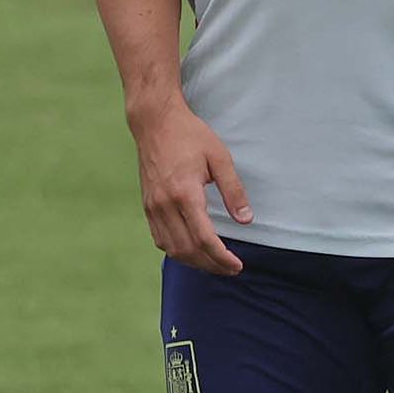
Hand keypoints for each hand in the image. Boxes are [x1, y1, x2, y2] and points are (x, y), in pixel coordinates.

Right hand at [132, 102, 251, 274]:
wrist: (155, 123)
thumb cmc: (189, 135)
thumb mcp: (219, 158)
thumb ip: (233, 191)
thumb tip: (246, 220)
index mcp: (185, 193)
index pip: (204, 238)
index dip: (222, 257)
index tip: (237, 265)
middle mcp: (165, 205)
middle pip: (188, 250)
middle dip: (211, 265)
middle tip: (231, 269)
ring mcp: (153, 207)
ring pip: (172, 249)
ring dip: (194, 262)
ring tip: (215, 264)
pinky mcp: (147, 206)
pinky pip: (160, 239)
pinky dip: (177, 251)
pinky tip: (193, 251)